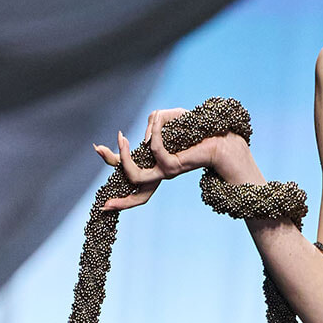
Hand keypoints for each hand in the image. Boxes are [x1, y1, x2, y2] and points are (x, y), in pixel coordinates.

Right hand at [94, 109, 252, 212]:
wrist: (225, 134)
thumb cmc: (199, 126)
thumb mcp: (170, 118)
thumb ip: (153, 123)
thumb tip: (145, 138)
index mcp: (161, 166)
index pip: (139, 187)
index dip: (122, 198)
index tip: (105, 204)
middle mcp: (163, 174)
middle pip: (135, 192)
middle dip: (114, 175)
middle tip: (97, 149)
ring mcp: (168, 173)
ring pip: (134, 175)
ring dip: (123, 154)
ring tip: (121, 136)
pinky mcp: (174, 167)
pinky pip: (153, 150)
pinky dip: (153, 132)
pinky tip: (158, 121)